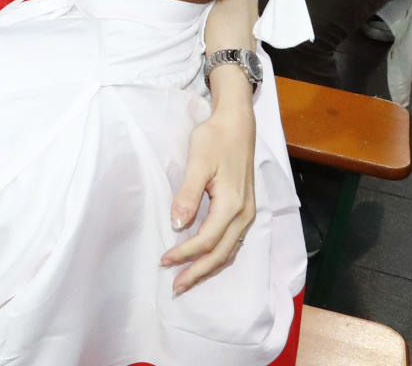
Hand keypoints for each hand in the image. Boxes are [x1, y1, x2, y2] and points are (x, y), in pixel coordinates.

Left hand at [160, 92, 255, 292]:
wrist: (237, 125)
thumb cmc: (215, 139)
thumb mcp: (198, 162)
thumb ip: (188, 194)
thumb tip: (178, 225)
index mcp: (232, 204)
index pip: (206, 240)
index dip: (185, 254)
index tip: (164, 260)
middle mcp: (244, 214)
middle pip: (220, 255)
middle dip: (197, 273)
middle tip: (175, 287)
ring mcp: (247, 214)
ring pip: (228, 252)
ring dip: (207, 268)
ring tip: (186, 279)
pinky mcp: (245, 210)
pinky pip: (232, 242)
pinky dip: (217, 256)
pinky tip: (203, 260)